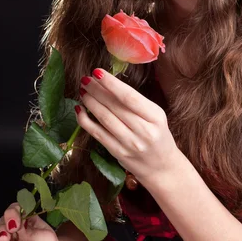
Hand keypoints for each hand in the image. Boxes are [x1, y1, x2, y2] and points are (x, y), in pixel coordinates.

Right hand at [0, 203, 63, 240]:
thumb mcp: (46, 239)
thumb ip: (32, 233)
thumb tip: (17, 226)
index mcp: (26, 220)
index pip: (15, 210)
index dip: (11, 215)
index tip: (14, 226)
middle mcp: (14, 230)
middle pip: (1, 225)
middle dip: (0, 232)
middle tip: (3, 240)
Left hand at [77, 69, 180, 185]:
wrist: (162, 168)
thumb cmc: (158, 136)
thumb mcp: (156, 117)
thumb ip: (137, 103)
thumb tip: (109, 84)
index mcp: (155, 117)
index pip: (130, 97)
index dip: (112, 84)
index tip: (98, 72)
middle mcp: (143, 130)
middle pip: (115, 106)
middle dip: (97, 90)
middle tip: (85, 79)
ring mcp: (129, 143)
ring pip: (105, 118)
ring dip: (90, 102)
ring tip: (83, 91)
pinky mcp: (117, 153)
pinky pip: (98, 134)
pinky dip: (85, 121)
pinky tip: (79, 110)